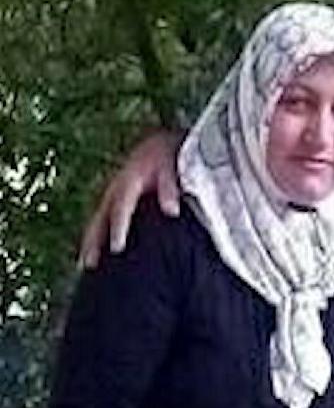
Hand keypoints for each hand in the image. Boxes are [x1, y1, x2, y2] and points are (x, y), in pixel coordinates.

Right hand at [78, 127, 183, 268]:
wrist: (162, 143)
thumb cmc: (169, 155)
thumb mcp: (173, 165)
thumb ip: (170, 187)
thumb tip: (172, 211)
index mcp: (129, 180)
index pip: (121, 208)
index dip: (118, 228)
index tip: (117, 248)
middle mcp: (116, 187)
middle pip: (100, 217)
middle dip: (93, 241)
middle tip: (88, 264)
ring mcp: (113, 192)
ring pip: (97, 219)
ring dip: (90, 241)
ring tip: (85, 264)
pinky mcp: (115, 197)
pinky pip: (103, 218)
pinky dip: (97, 233)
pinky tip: (97, 251)